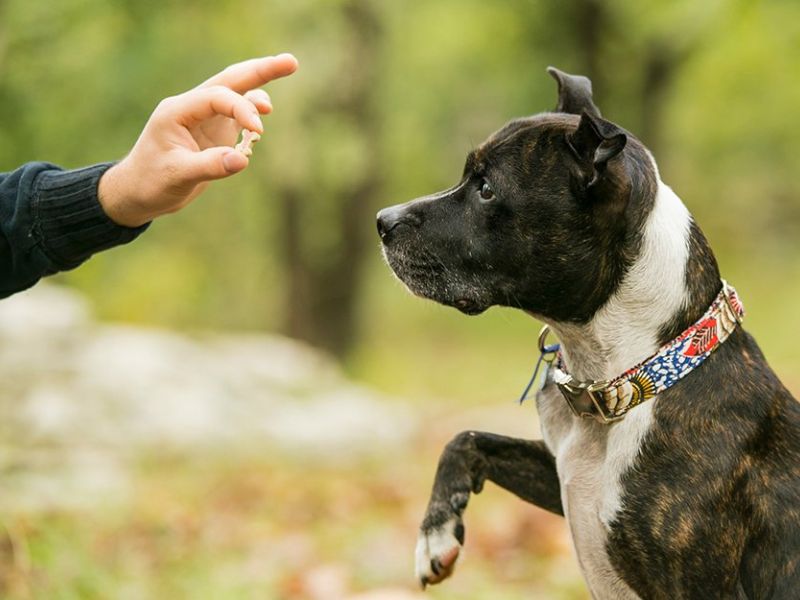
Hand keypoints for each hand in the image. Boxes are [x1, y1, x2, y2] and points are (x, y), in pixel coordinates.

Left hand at [98, 53, 297, 226]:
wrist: (138, 192)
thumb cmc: (151, 182)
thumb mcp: (178, 176)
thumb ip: (210, 166)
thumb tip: (243, 159)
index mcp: (177, 110)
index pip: (217, 97)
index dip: (242, 109)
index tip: (259, 131)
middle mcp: (191, 108)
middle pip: (230, 80)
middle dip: (260, 71)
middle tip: (291, 61)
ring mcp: (203, 119)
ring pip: (236, 95)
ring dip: (258, 91)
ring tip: (274, 100)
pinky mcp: (213, 132)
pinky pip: (237, 117)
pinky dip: (252, 118)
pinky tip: (258, 130)